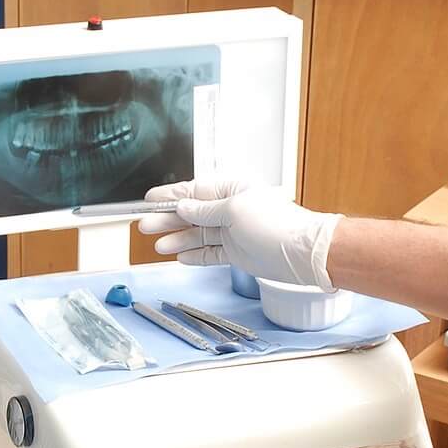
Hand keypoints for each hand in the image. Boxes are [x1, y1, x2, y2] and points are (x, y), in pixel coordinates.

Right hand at [138, 179, 342, 288]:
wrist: (302, 254)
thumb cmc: (276, 226)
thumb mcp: (234, 211)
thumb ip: (205, 211)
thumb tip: (183, 207)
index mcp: (231, 190)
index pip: (193, 192)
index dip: (170, 197)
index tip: (149, 201)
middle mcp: (231, 210)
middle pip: (192, 214)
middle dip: (168, 220)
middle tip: (145, 226)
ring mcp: (234, 232)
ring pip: (198, 235)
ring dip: (178, 240)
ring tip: (158, 246)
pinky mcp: (238, 253)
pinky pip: (210, 253)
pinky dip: (195, 255)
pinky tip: (179, 257)